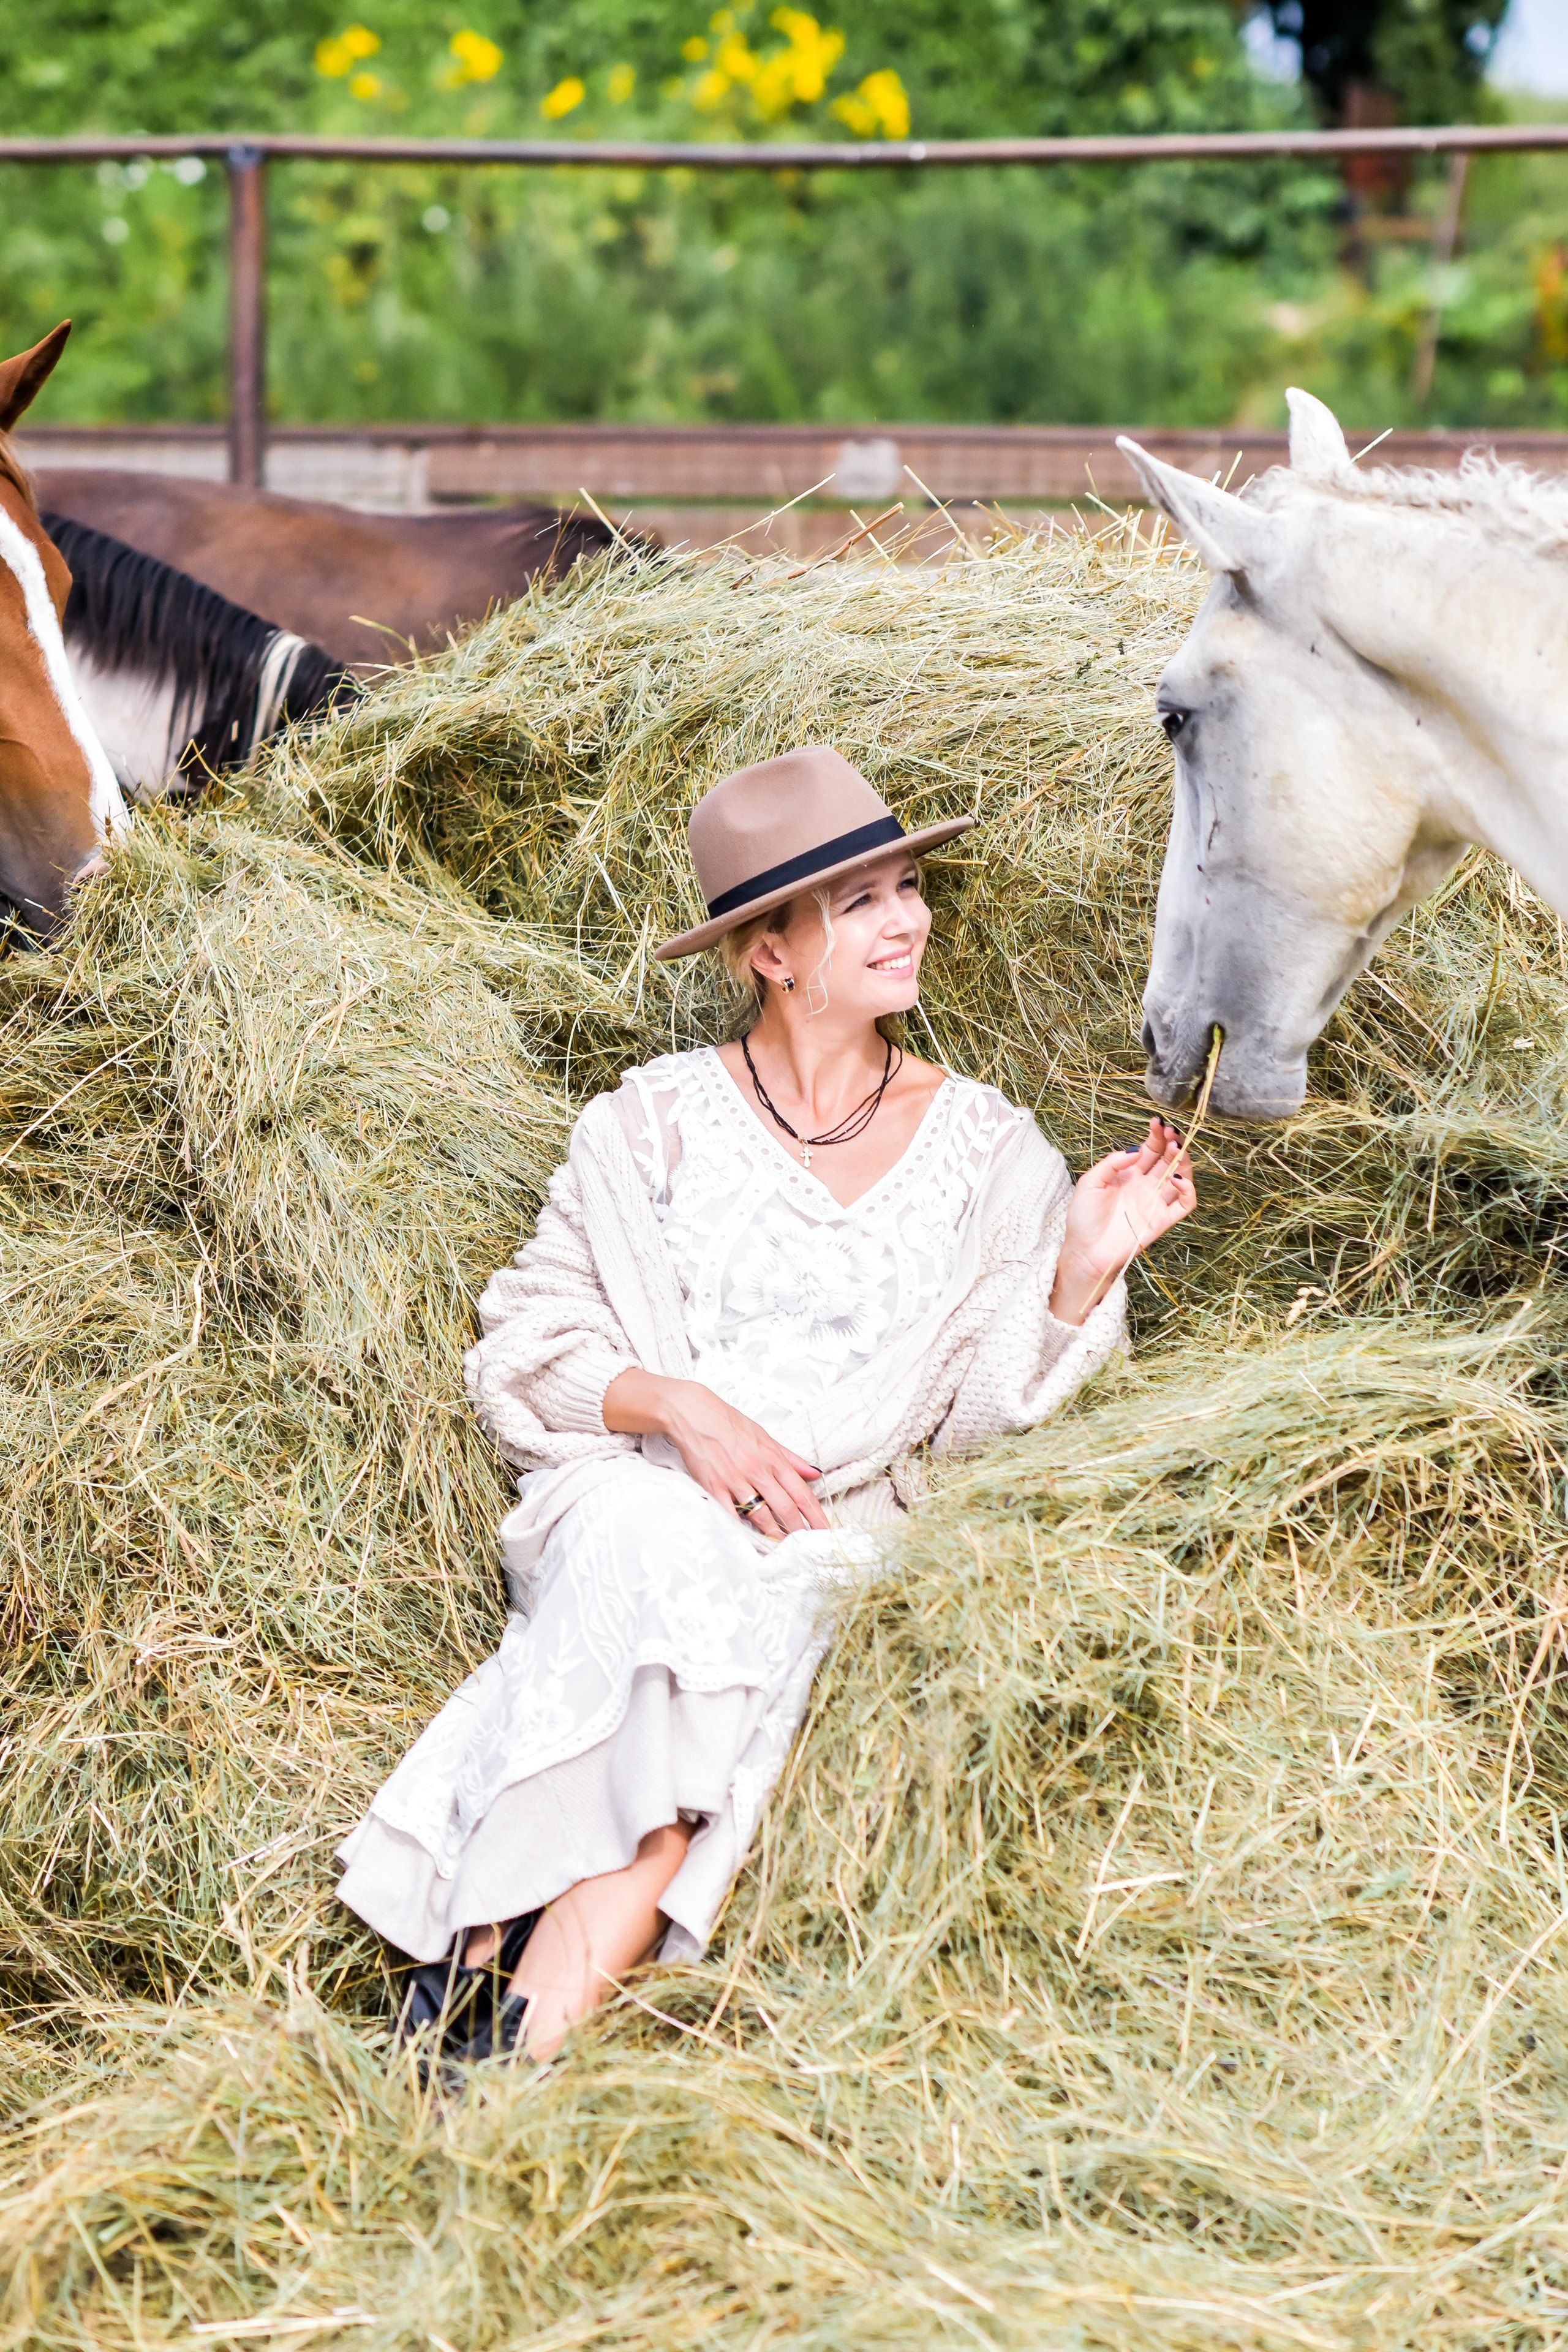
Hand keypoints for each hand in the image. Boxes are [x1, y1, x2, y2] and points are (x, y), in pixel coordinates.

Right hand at [602, 1369, 827, 1537]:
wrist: (694, 1413)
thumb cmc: (730, 1423)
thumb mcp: (766, 1436)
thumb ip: (791, 1458)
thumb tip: (814, 1473)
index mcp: (773, 1458)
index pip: (801, 1492)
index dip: (815, 1514)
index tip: (823, 1530)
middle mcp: (758, 1471)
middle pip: (785, 1508)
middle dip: (798, 1530)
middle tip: (807, 1547)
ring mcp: (735, 1480)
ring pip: (761, 1515)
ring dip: (774, 1535)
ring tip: (783, 1548)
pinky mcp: (713, 1487)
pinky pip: (729, 1514)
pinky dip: (740, 1529)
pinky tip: (749, 1541)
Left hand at [1049, 1117, 1196, 1326]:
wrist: (1085, 1251)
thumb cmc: (1083, 1218)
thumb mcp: (1090, 1182)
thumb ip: (1112, 1163)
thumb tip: (1136, 1149)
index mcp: (1129, 1174)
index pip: (1150, 1148)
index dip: (1156, 1135)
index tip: (1157, 1122)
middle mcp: (1145, 1185)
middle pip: (1167, 1158)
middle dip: (1172, 1142)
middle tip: (1170, 1131)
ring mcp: (1155, 1202)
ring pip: (1181, 1176)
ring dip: (1183, 1160)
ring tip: (1176, 1148)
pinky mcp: (1162, 1220)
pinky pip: (1184, 1204)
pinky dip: (1188, 1190)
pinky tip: (1178, 1178)